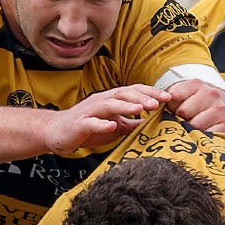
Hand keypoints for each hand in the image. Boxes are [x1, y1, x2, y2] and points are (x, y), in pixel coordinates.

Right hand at [43, 85, 164, 154]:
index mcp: (111, 99)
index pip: (134, 92)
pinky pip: (92, 122)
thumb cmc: (86, 128)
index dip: (151, 93)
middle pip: (124, 94)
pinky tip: (112, 125)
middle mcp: (102, 101)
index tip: (168, 98)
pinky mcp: (79, 124)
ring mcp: (90, 111)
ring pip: (109, 104)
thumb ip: (130, 123)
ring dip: (125, 106)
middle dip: (142, 97)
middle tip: (158, 103)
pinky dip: (102, 123)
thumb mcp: (114, 126)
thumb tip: (150, 123)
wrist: (56, 132)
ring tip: (140, 109)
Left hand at [163, 79, 224, 136]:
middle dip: (179, 120)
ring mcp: (220, 109)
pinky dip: (199, 139)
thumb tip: (154, 105)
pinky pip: (205, 135)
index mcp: (196, 84)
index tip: (174, 111)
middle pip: (183, 111)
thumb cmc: (192, 109)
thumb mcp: (179, 99)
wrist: (218, 118)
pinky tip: (200, 136)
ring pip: (194, 124)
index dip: (170, 107)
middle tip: (183, 122)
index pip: (174, 96)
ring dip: (189, 130)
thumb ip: (166, 100)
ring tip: (191, 129)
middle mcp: (211, 93)